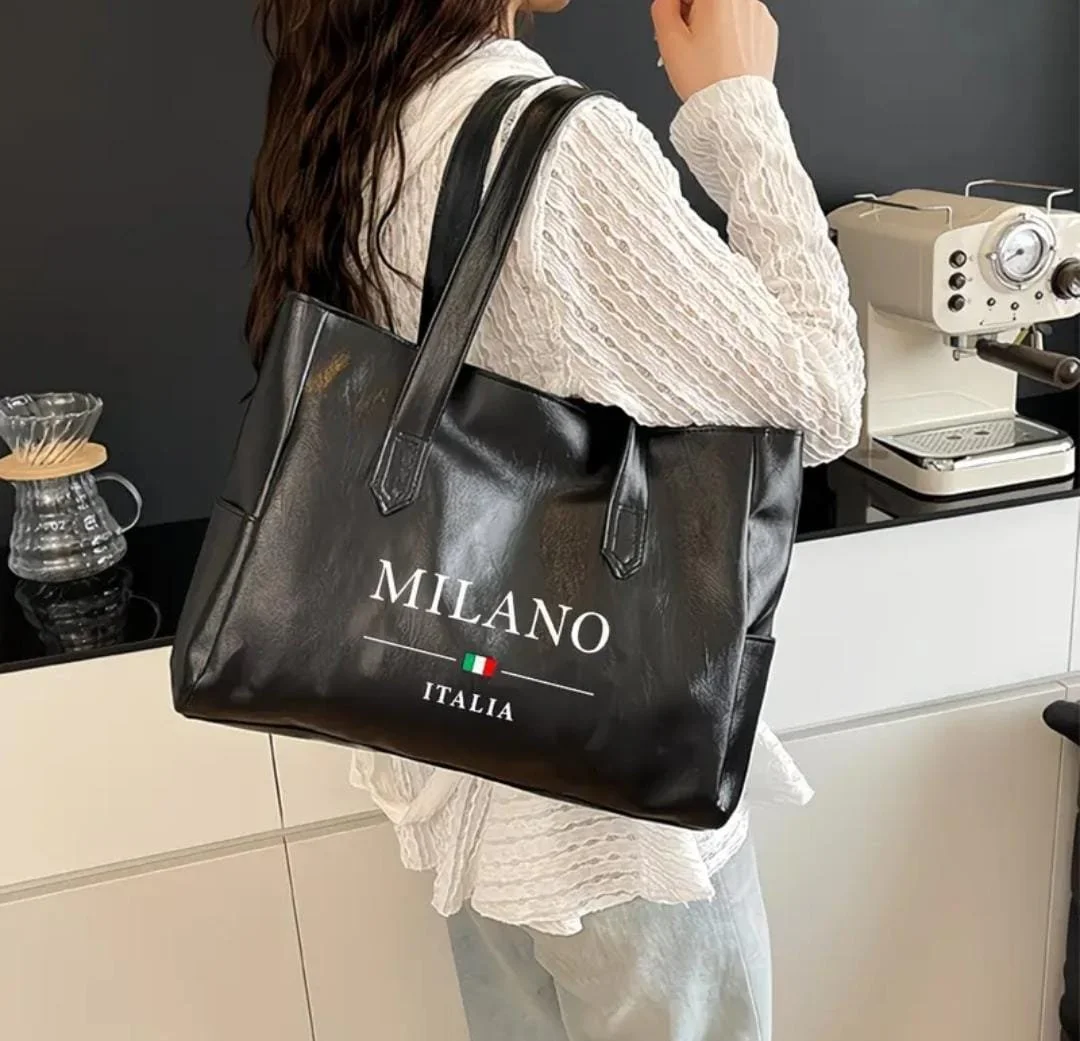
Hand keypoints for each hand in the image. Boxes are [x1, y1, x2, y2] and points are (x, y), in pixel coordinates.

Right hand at [652, 0, 778, 101]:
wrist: (734, 110)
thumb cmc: (705, 81)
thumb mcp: (669, 41)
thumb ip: (663, 7)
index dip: (679, 6)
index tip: (677, 21)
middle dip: (696, 14)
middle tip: (689, 42)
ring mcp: (758, 13)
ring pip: (727, 9)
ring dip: (715, 24)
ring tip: (708, 55)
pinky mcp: (768, 29)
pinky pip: (744, 24)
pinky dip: (733, 35)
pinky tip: (725, 58)